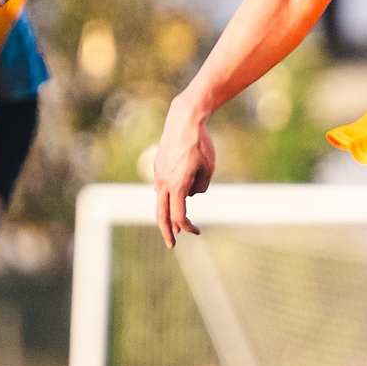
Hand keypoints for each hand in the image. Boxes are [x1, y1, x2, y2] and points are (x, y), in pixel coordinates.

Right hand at [152, 91, 221, 246]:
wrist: (183, 120)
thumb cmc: (200, 144)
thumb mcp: (208, 169)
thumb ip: (200, 187)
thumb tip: (190, 195)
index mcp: (177, 185)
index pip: (179, 216)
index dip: (187, 227)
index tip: (196, 231)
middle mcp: (163, 182)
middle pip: (162, 215)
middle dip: (167, 232)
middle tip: (171, 245)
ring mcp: (158, 174)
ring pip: (160, 200)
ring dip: (168, 213)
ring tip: (175, 225)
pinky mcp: (157, 167)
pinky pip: (162, 187)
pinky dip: (168, 196)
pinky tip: (175, 197)